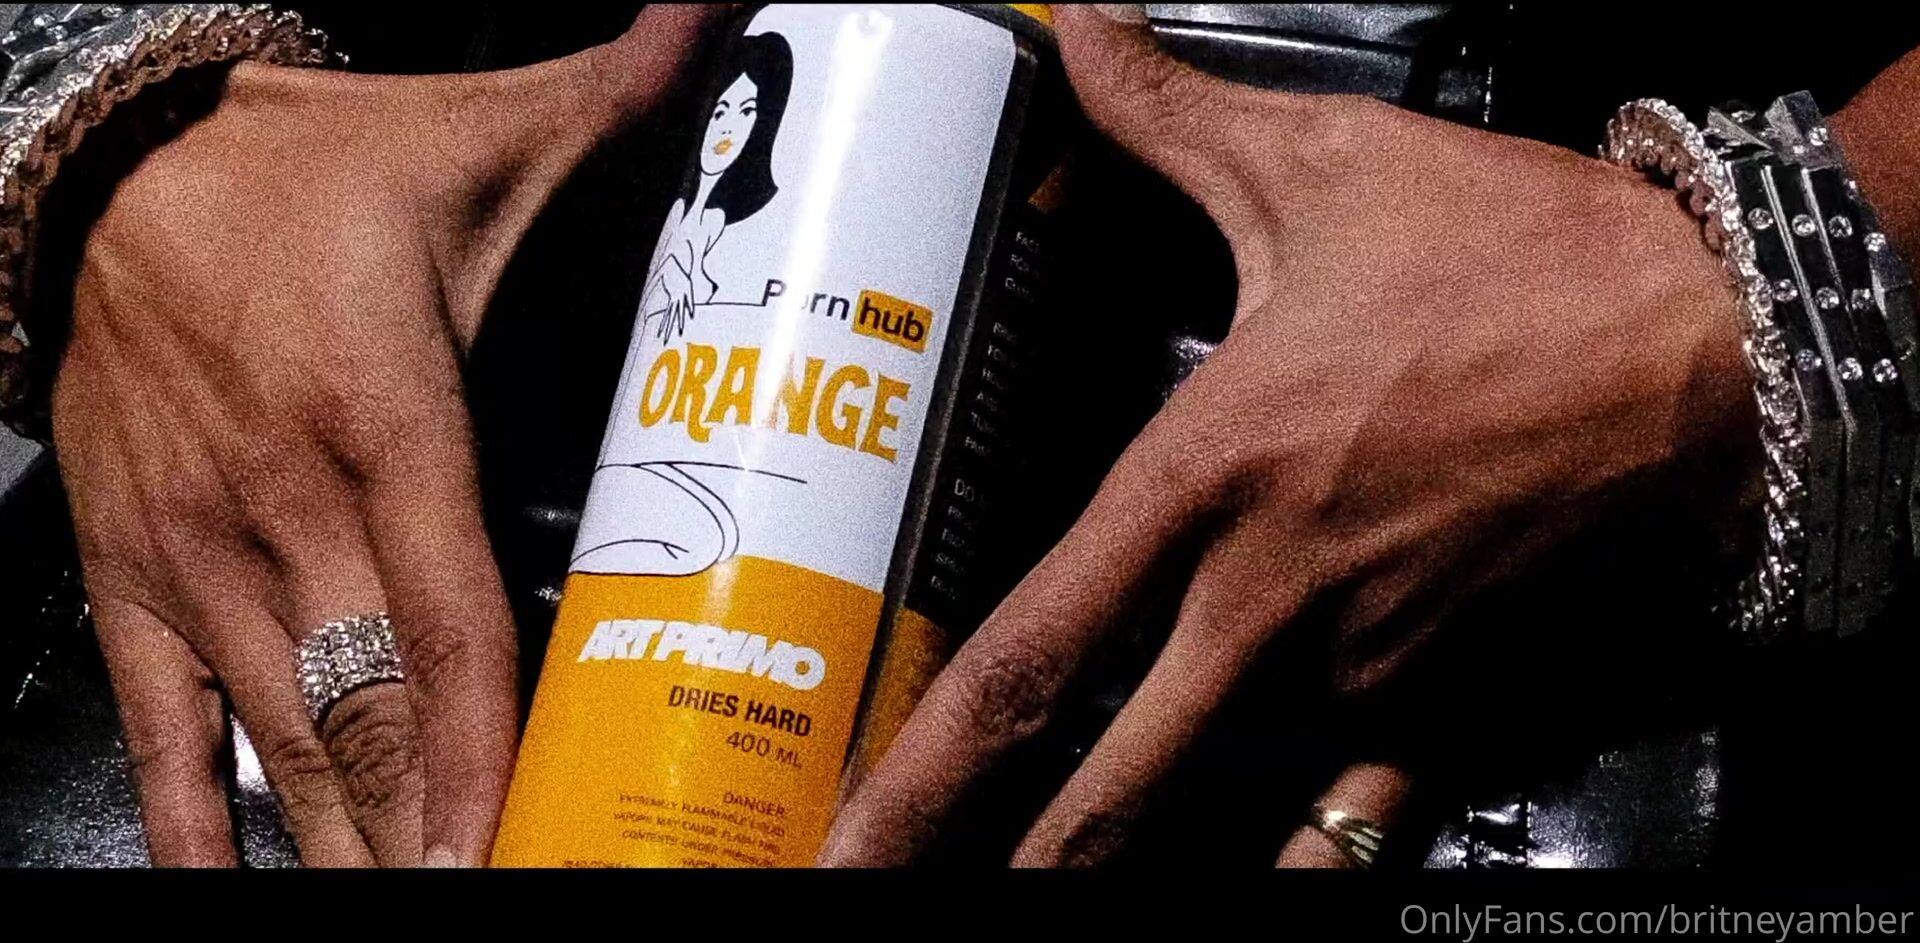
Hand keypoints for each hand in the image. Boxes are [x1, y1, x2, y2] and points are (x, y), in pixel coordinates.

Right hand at [50, 5, 714, 866]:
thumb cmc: (305, 178)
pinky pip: (160, 732)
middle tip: (502, 892)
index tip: (521, 844)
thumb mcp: (479, 138)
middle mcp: (278, 512)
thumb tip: (733, 14)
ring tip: (416, 901)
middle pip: (372, 715)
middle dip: (438, 830)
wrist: (104, 171)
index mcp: (380, 419)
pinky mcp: (128, 579)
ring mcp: (191, 561)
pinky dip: (207, 825)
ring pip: (280, 747)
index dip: (491, 751)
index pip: (451, 619)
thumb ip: (625, 97)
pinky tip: (250, 886)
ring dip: (351, 846)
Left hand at [821, 5, 1757, 866]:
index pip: (1029, 660)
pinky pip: (1353, 837)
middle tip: (874, 911)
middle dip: (983, 872)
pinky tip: (1243, 907)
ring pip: (1215, 829)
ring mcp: (1365, 678)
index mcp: (1205, 483)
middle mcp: (1267, 607)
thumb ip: (1167, 116)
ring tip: (1034, 912)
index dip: (921, 773)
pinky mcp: (1458, 712)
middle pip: (1098, 792)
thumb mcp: (1319, 168)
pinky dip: (1291, 881)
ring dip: (1118, 884)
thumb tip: (1073, 25)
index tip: (840, 847)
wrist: (1724, 339)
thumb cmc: (1516, 255)